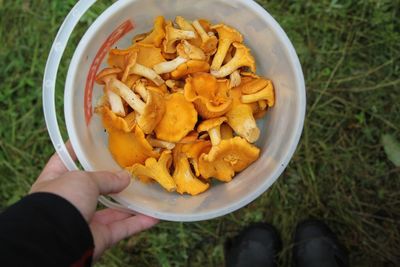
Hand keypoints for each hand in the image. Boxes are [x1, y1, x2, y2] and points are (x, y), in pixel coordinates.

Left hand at [30, 142, 157, 259]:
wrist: (57, 242)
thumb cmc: (61, 202)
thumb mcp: (83, 179)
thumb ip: (105, 177)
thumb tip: (125, 178)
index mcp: (55, 181)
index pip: (64, 159)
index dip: (77, 147)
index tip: (91, 136)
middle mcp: (69, 201)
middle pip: (94, 186)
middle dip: (111, 178)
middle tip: (129, 166)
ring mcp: (85, 220)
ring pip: (112, 209)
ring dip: (130, 202)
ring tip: (147, 189)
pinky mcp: (99, 237)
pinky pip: (122, 228)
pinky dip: (139, 222)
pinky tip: (155, 215)